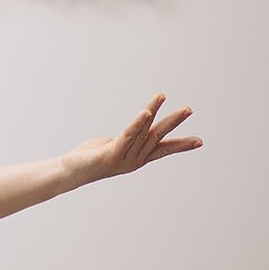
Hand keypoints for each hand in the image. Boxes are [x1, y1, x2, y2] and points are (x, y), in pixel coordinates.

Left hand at [63, 94, 201, 186]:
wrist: (69, 172)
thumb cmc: (90, 158)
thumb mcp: (113, 146)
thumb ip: (128, 139)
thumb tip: (137, 129)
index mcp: (137, 157)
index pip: (163, 149)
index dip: (180, 145)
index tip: (199, 142)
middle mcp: (134, 159)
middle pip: (157, 136)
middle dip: (173, 122)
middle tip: (188, 109)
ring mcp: (123, 158)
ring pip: (142, 131)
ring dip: (153, 112)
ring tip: (162, 97)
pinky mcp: (110, 154)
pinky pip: (127, 135)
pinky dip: (137, 123)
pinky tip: (146, 112)